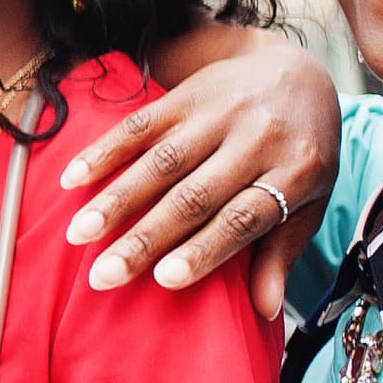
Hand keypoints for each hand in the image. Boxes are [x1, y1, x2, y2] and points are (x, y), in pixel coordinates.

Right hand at [60, 32, 339, 317]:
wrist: (296, 72)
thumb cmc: (299, 151)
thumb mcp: (309, 200)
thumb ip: (282, 251)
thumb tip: (265, 310)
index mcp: (295, 171)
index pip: (243, 217)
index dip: (203, 248)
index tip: (163, 279)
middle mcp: (258, 137)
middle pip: (195, 195)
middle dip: (146, 237)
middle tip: (104, 274)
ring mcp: (220, 112)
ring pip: (162, 162)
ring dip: (116, 198)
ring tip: (78, 233)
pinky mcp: (187, 95)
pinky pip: (141, 123)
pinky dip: (104, 151)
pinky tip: (73, 178)